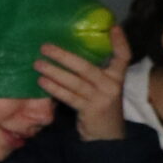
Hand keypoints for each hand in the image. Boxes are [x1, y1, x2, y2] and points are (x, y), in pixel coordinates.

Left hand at [36, 26, 131, 142]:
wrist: (107, 135)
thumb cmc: (100, 104)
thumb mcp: (103, 86)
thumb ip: (93, 71)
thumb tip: (69, 51)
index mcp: (117, 76)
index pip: (124, 56)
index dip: (120, 42)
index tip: (114, 27)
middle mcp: (112, 85)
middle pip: (87, 67)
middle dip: (64, 56)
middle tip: (45, 47)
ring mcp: (101, 98)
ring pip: (75, 82)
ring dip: (54, 72)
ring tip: (38, 64)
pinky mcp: (90, 110)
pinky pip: (69, 96)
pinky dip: (55, 88)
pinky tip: (42, 81)